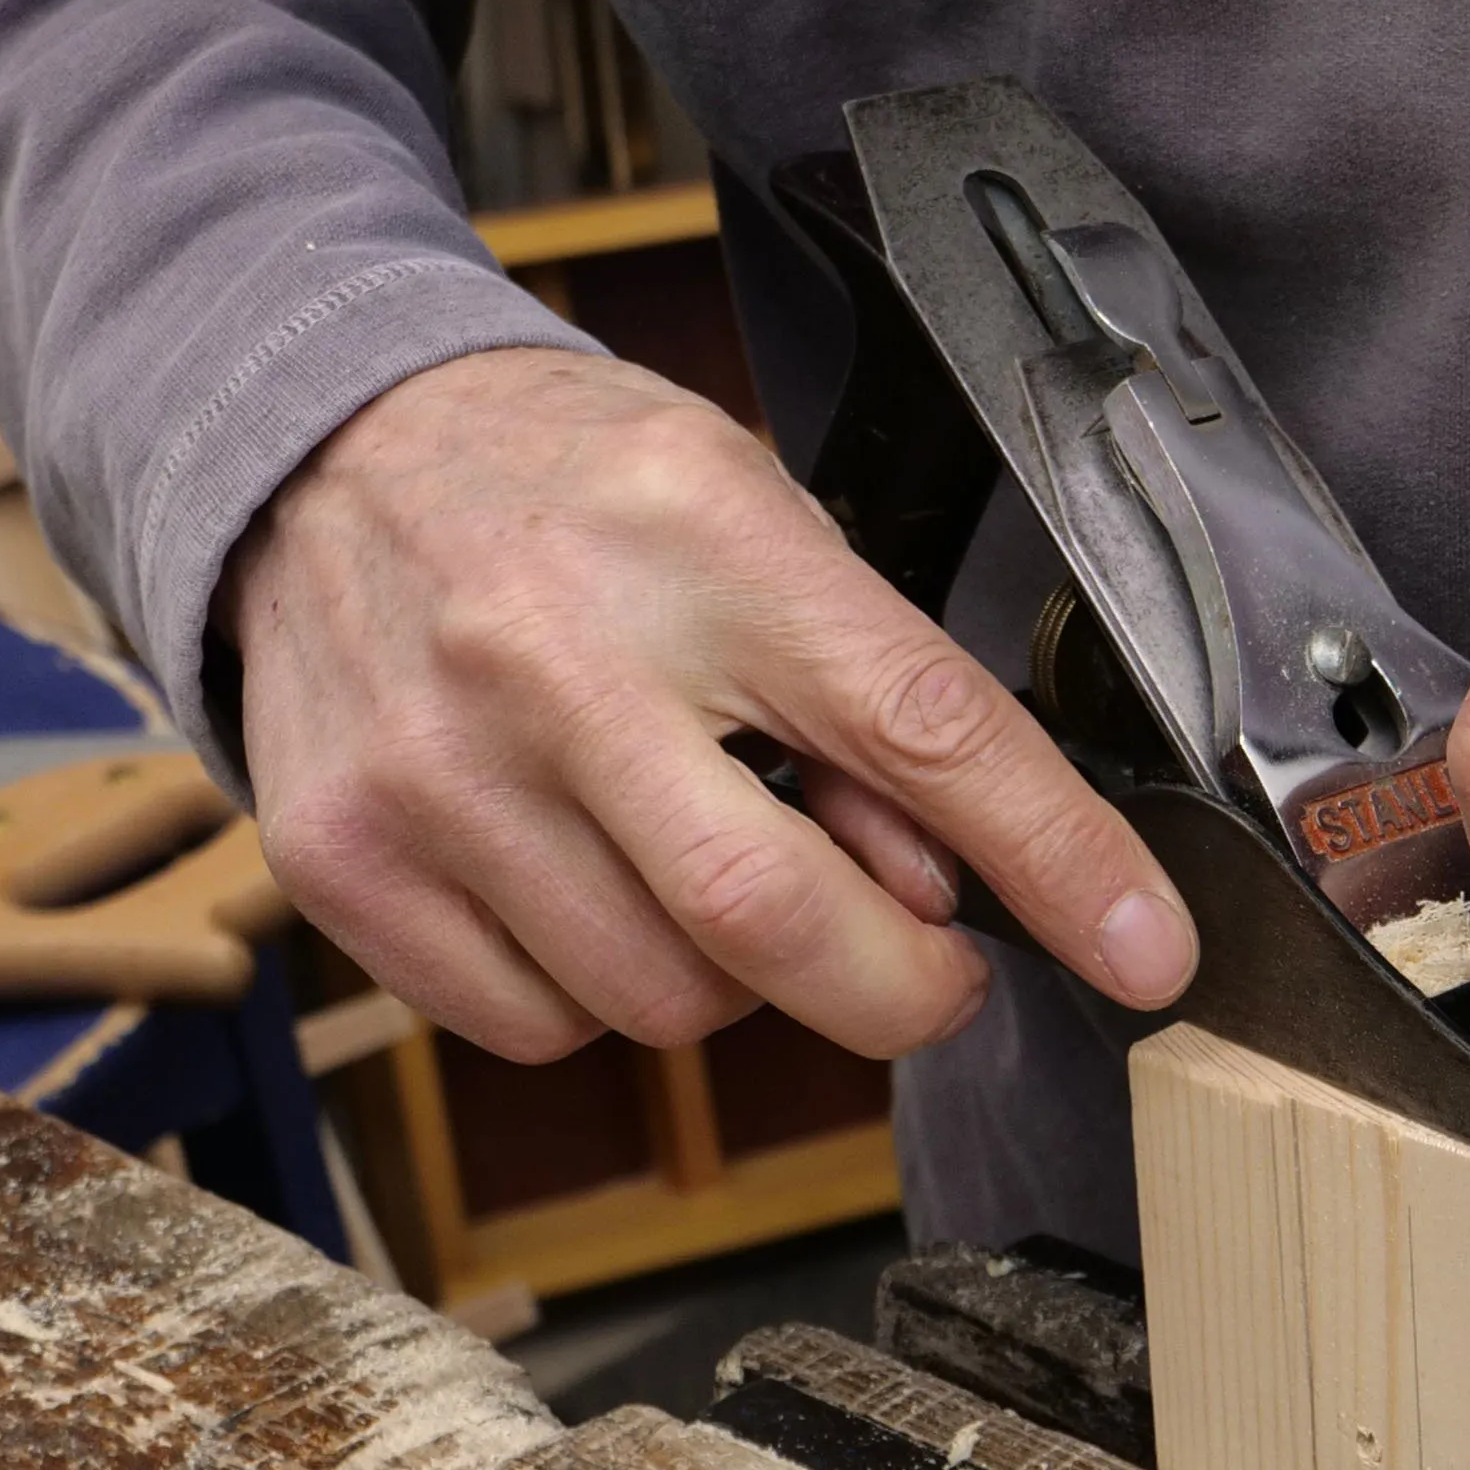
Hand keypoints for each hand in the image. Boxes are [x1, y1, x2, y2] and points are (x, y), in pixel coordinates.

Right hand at [223, 347, 1195, 1060]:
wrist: (321, 443)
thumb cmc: (572, 487)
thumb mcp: (755, 515)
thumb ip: (864, 693)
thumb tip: (952, 887)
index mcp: (702, 542)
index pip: (922, 731)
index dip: (1057, 861)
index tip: (1148, 950)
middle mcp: (555, 656)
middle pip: (775, 920)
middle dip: (901, 987)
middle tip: (930, 966)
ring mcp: (436, 770)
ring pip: (663, 1002)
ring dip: (735, 980)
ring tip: (700, 855)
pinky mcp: (349, 861)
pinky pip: (540, 1026)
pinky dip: (600, 996)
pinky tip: (587, 880)